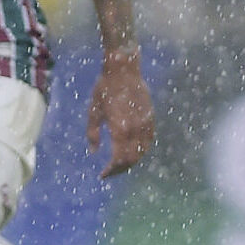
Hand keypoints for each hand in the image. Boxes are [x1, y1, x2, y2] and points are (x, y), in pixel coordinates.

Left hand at [87, 48, 154, 177]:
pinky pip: (149, 140)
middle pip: (132, 159)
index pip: (119, 159)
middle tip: (110, 172)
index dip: (111, 170)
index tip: (103, 174)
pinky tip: (133, 151)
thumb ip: (93, 133)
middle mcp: (135, 130)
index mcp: (120, 129)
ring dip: (132, 162)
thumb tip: (93, 152)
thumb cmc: (104, 88)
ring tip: (120, 164)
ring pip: (142, 152)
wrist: (124, 70)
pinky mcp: (151, 118)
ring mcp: (146, 124)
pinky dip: (141, 150)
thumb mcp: (93, 111)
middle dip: (121, 169)